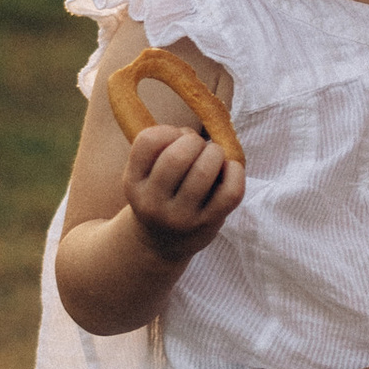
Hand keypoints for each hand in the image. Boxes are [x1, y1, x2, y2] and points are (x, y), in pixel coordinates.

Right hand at [124, 126, 243, 254]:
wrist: (159, 245)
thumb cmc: (158, 195)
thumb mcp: (145, 175)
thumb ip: (163, 148)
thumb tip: (203, 124)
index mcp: (133, 183)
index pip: (148, 141)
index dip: (168, 130)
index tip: (174, 139)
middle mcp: (153, 203)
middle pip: (177, 157)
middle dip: (194, 141)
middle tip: (197, 147)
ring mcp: (181, 217)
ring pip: (204, 171)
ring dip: (215, 153)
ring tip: (213, 156)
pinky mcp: (208, 224)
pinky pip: (231, 191)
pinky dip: (235, 171)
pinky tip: (228, 170)